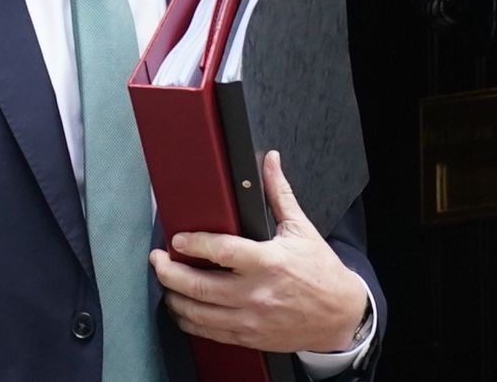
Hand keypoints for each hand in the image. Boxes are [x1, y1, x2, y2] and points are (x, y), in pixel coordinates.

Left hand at [149, 150, 367, 352]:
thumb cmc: (321, 271)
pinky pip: (210, 332)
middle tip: (157, 260)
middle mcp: (256, 293)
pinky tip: (182, 310)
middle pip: (199, 286)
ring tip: (165, 283)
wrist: (339, 315)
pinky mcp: (249, 337)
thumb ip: (279, 194)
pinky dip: (189, 321)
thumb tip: (269, 160)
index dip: (194, 243)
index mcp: (268, 262)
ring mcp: (251, 319)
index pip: (221, 251)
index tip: (177, 239)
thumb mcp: (301, 229)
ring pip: (198, 313)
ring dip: (174, 298)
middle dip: (169, 272)